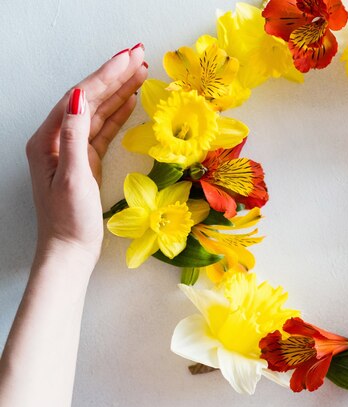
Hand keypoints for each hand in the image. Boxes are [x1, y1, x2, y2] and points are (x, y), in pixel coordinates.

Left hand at [25, 45, 147, 263]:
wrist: (70, 251)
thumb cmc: (69, 220)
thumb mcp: (71, 177)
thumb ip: (74, 136)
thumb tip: (80, 98)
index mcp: (48, 139)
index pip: (80, 97)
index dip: (105, 75)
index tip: (128, 59)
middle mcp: (58, 139)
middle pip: (89, 99)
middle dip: (114, 76)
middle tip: (139, 56)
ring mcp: (73, 149)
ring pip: (99, 112)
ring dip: (119, 91)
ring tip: (141, 72)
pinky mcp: (87, 161)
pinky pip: (104, 130)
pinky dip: (118, 114)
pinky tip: (131, 102)